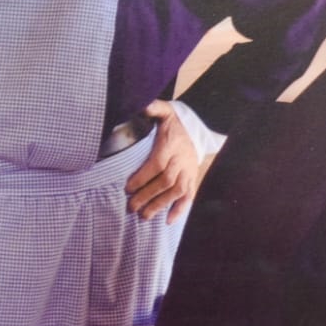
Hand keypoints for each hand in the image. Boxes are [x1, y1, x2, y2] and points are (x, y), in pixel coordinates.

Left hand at [124, 101, 199, 222]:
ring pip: (176, 191)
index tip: (127, 188)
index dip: (143, 177)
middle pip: (166, 181)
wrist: (197, 127)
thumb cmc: (173, 122)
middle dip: (147, 195)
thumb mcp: (163, 111)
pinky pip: (189, 196)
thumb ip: (152, 108)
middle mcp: (182, 160)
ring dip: (160, 205)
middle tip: (131, 207)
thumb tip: (141, 104)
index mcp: (171, 146)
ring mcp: (189, 171)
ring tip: (144, 216)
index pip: (157, 164)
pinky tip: (169, 221)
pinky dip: (180, 209)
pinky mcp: (192, 178)